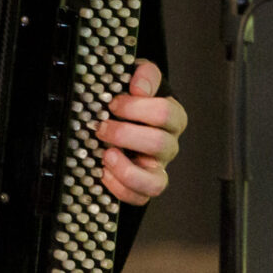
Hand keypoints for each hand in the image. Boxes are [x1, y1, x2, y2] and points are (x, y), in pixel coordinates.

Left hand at [95, 60, 186, 205]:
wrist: (118, 118)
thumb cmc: (129, 101)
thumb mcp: (137, 79)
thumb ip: (144, 73)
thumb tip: (139, 86)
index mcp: (171, 118)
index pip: (166, 113)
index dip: (137, 108)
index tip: (113, 102)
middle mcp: (167, 146)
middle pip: (161, 144)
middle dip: (125, 134)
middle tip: (101, 127)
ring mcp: (156, 169)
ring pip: (157, 183)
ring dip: (127, 170)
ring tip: (106, 155)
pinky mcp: (141, 187)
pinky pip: (139, 198)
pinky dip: (119, 188)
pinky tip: (103, 171)